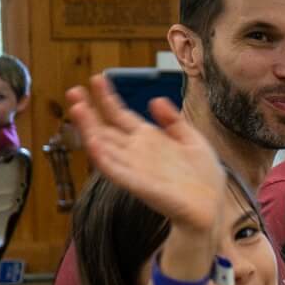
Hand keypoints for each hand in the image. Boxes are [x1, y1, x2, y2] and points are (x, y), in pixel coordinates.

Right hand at [66, 75, 228, 236]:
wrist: (212, 205)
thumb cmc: (203, 176)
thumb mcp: (192, 140)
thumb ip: (173, 121)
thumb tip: (155, 99)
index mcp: (148, 139)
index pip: (121, 115)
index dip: (107, 97)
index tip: (97, 78)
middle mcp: (136, 151)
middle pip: (105, 129)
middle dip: (88, 111)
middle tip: (73, 91)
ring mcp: (135, 167)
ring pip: (104, 146)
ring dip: (89, 129)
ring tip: (77, 109)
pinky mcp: (138, 184)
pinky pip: (115, 171)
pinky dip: (103, 158)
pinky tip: (92, 143)